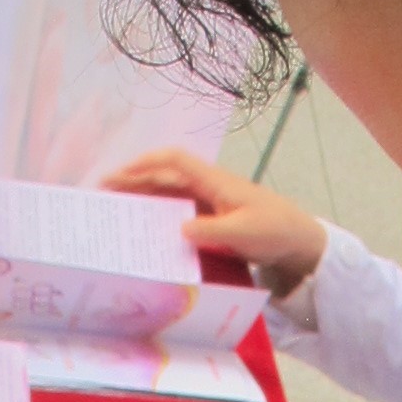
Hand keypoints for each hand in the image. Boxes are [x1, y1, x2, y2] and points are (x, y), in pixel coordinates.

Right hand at [103, 148, 328, 296]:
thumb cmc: (275, 230)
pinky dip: (159, 215)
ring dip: (142, 198)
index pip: (175, 161)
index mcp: (214, 182)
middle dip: (133, 181)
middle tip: (103, 193)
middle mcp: (208, 187)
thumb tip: (179, 230)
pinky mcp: (211, 218)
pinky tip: (144, 228)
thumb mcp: (243, 232)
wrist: (298, 240)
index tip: (120, 174)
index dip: (145, 164)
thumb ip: (211, 231)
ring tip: (115, 209)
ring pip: (168, 194)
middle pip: (164, 177)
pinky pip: (178, 212)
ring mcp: (209, 202)